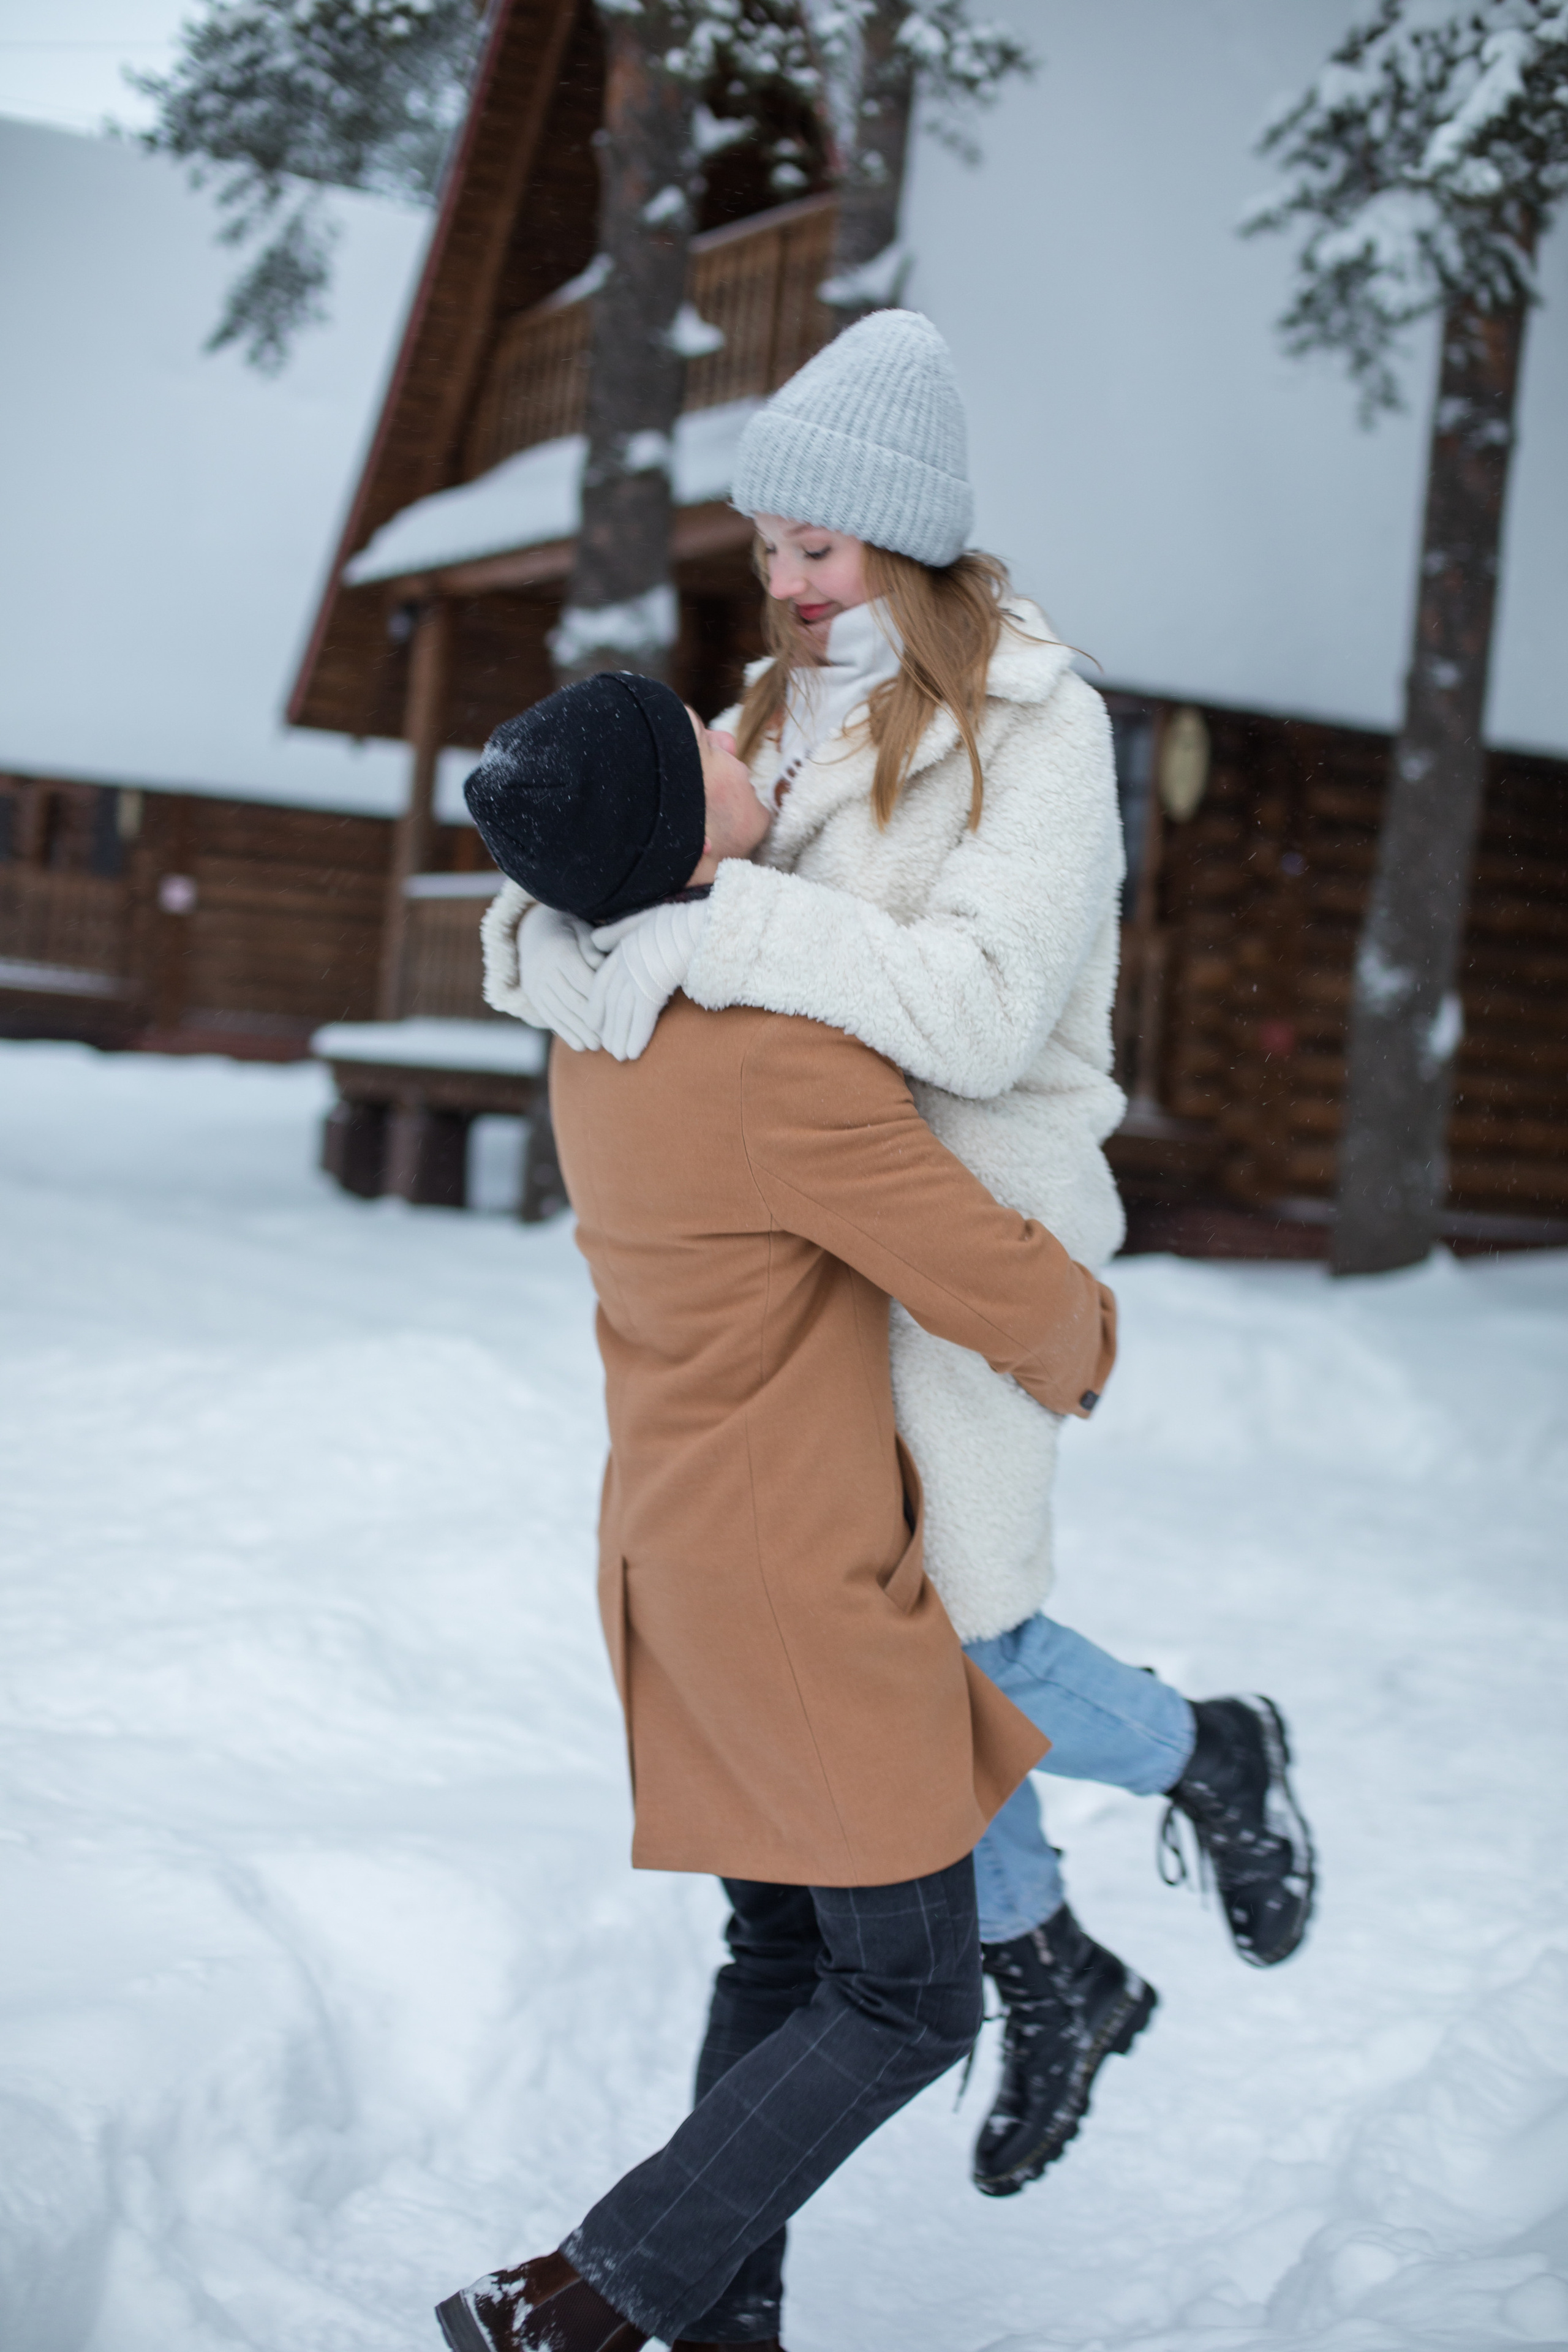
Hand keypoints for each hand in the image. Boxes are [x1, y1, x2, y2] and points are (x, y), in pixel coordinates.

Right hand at [518, 903, 604, 1051]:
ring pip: (559, 1012)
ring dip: (579, 1032)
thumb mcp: (583, 930)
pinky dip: (564, 1032)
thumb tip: (600, 965)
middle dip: (591, 1021)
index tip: (617, 1013)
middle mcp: (544, 970)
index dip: (599, 997)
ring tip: (597, 1047)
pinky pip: (548, 1017)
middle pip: (571, 999)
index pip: (582, 979)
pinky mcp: (533, 996)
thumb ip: (592, 948)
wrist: (535, 929)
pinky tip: (579, 1045)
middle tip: (610, 1038)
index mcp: (560, 951)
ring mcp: (535, 985)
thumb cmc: (571, 930)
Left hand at [587, 897, 710, 1060]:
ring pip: (622, 1014)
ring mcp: (637, 980)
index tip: (593, 1022)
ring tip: (619, 1056)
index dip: (596, 1005)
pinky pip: (642, 1018)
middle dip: (608, 1027)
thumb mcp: (641, 920)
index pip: (601, 983)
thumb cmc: (676, 921)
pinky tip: (632, 1053)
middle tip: (606, 1047)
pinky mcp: (653, 991)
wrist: (698, 927)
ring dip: (620, 1037)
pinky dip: (636, 1037)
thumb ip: (616, 932)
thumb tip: (595, 940)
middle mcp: (625, 968)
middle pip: (610, 1003)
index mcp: (621, 952)